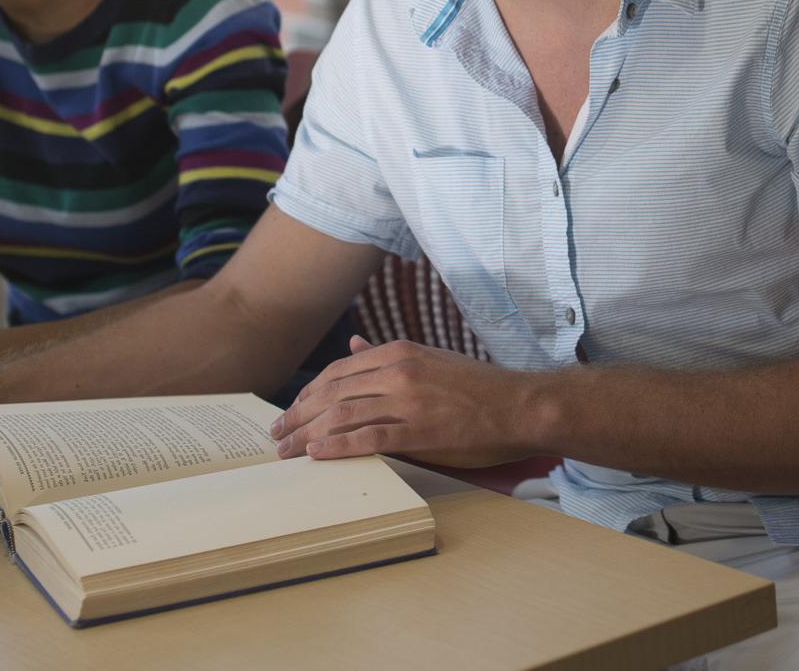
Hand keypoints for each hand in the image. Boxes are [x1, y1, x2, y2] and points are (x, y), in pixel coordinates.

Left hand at [269, 334, 541, 466]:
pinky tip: (318, 454)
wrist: (521, 405)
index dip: (307, 394)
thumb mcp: (430, 359)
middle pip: (332, 392)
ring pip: (342, 415)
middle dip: (297, 416)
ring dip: (307, 434)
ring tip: (286, 451)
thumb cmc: (478, 387)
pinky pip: (368, 437)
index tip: (289, 413)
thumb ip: (388, 356)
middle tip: (276, 436)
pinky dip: (337, 446)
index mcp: (400, 352)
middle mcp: (399, 371)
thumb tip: (354, 345)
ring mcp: (409, 400)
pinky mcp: (420, 431)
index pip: (337, 372)